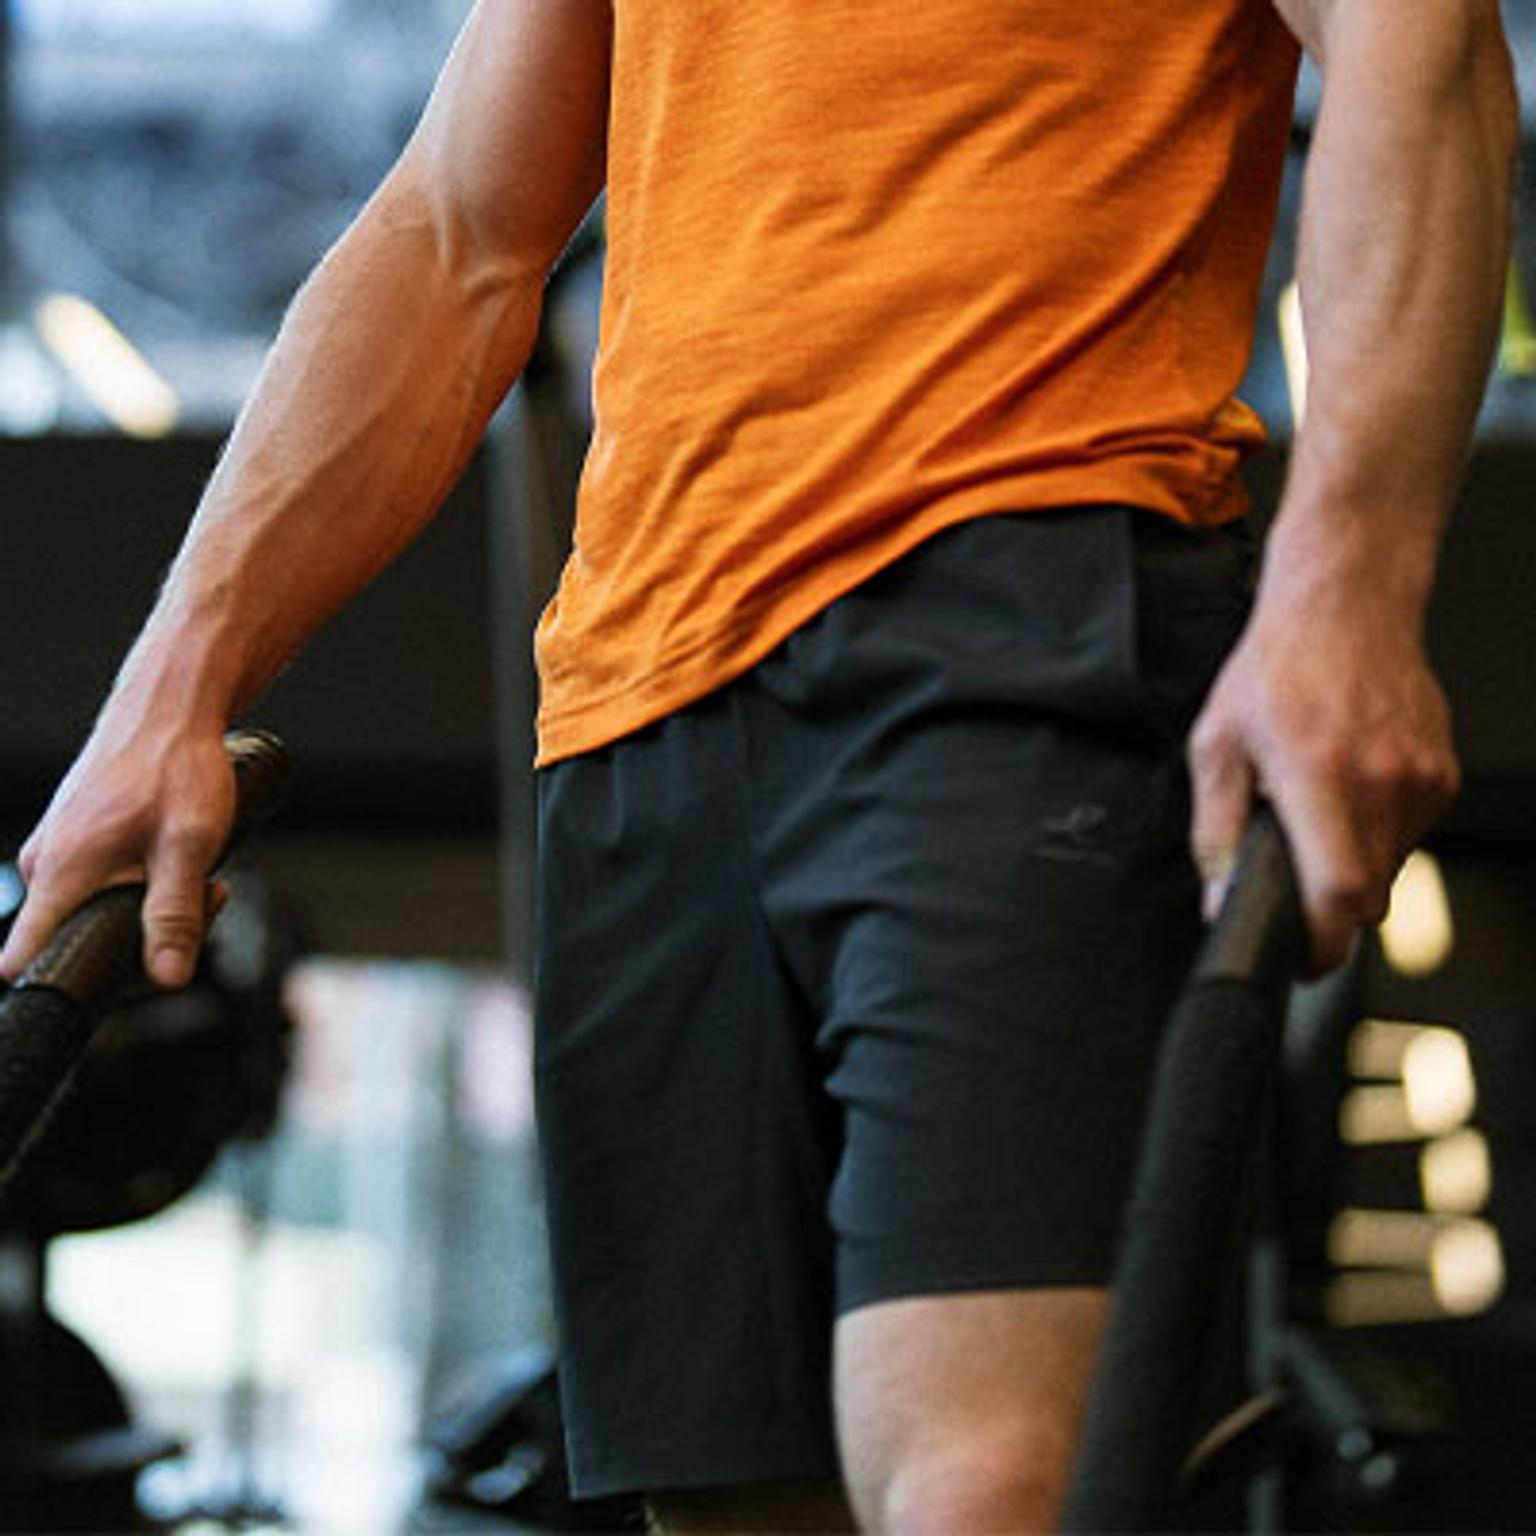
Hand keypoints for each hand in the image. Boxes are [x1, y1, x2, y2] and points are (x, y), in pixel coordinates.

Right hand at [0, 720, 236, 989]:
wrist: (170, 709)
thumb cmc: (176, 767)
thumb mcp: (189, 847)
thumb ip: (175, 915)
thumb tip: (166, 978)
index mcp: (60, 875)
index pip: (26, 958)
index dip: (65, 985)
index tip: (115, 984)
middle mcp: (46, 867)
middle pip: (82, 941)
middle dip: (146, 939)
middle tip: (202, 903)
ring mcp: (59, 853)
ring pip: (101, 911)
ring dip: (154, 908)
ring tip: (201, 876)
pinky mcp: (77, 842)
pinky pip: (103, 885)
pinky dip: (145, 884)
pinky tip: (179, 862)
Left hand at [1188, 581, 1458, 975]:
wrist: (1345, 606)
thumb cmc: (1276, 668)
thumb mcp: (1216, 746)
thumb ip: (1217, 831)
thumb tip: (1219, 897)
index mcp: (1317, 774)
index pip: (1338, 890)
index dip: (1320, 942)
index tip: (1300, 958)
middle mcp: (1378, 780)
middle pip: (1365, 895)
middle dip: (1326, 903)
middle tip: (1293, 873)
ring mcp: (1418, 777)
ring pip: (1389, 868)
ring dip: (1350, 863)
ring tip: (1318, 807)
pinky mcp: (1441, 774)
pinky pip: (1409, 835)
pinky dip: (1376, 832)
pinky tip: (1349, 787)